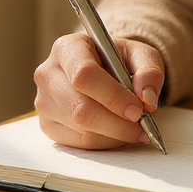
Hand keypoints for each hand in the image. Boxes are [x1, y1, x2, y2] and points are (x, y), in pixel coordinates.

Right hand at [34, 33, 164, 149]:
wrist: (104, 69)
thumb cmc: (119, 59)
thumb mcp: (141, 55)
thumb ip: (149, 72)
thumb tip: (147, 99)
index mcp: (68, 48)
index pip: (84, 75)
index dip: (113, 96)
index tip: (138, 109)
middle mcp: (48, 74)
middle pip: (80, 108)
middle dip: (117, 122)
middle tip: (142, 124)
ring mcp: (44, 102)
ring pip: (81, 129)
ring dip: (114, 134)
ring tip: (134, 127)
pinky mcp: (47, 125)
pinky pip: (79, 143)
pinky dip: (105, 142)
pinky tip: (118, 132)